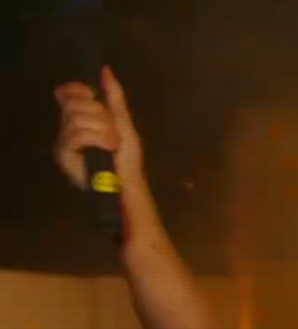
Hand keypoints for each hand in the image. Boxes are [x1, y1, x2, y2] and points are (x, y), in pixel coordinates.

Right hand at [54, 67, 143, 191]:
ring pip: (78, 119)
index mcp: (81, 119)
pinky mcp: (63, 153)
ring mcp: (64, 141)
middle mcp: (69, 128)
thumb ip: (114, 96)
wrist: (128, 183)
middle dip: (101, 116)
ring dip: (103, 131)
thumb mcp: (123, 122)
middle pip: (75, 104)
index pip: (66, 94)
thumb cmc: (127, 158)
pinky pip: (78, 134)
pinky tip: (106, 150)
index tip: (92, 94)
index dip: (76, 89)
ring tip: (112, 145)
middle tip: (113, 134)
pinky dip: (98, 140)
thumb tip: (106, 69)